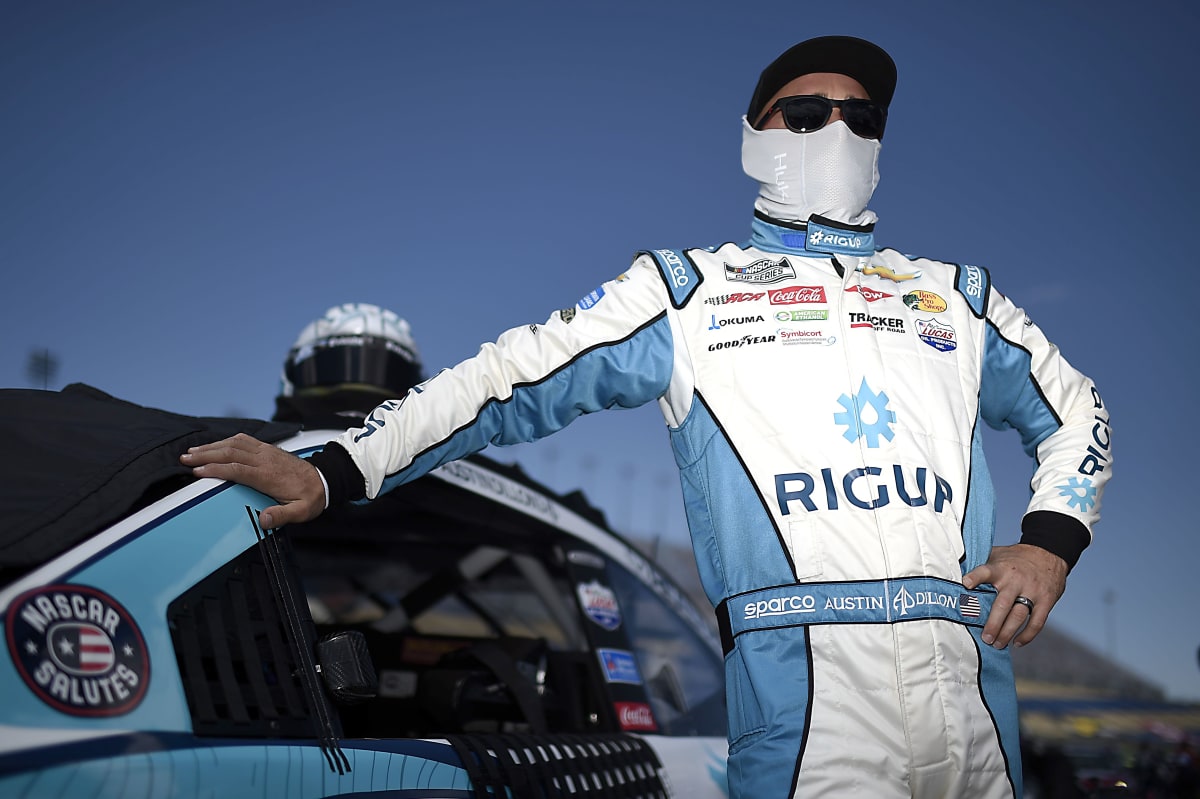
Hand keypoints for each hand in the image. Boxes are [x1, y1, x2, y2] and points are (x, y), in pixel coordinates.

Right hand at [180, 433, 325, 528]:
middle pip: (230, 452)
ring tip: (192, 451)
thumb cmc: (310, 497)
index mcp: (269, 476)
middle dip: (205, 455)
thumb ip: (282, 515)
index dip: (216, 469)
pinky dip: (227, 440)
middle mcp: (265, 460)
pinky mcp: (268, 448)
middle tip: (184, 459)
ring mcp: (266, 452)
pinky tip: (215, 444)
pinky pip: (244, 440)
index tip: (197, 471)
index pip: (237, 469)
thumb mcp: (301, 511)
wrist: (325, 479)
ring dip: (212, 446)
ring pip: (235, 444)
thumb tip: (263, 520)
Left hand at [962, 543, 1067, 648]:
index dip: (975, 577)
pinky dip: (1027, 635)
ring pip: (1018, 616)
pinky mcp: (1046, 601)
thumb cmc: (1016, 557)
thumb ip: (980, 563)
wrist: (1049, 553)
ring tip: (997, 644)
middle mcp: (1015, 580)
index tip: (965, 584)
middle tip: (985, 638)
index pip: (985, 571)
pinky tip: (1017, 643)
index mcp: (1001, 568)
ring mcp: (1032, 591)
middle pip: (1002, 605)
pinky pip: (1037, 622)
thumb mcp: (997, 554)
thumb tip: (954, 571)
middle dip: (993, 624)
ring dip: (1007, 633)